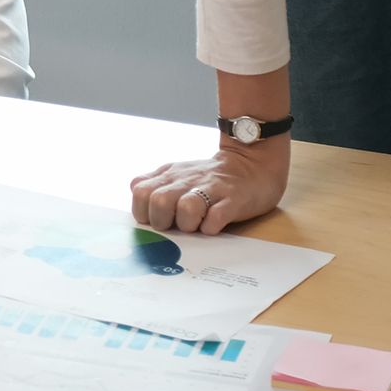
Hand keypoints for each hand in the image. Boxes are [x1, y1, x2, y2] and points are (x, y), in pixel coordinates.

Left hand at [130, 140, 289, 234]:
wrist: (251, 164)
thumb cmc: (209, 178)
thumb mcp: (176, 175)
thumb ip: (155, 186)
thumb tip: (139, 204)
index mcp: (169, 175)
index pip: (140, 192)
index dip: (144, 212)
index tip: (157, 219)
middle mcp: (186, 180)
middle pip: (158, 201)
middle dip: (163, 221)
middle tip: (176, 225)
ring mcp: (210, 189)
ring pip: (185, 208)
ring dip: (188, 225)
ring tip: (196, 225)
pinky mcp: (232, 200)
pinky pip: (215, 217)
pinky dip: (211, 227)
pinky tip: (214, 225)